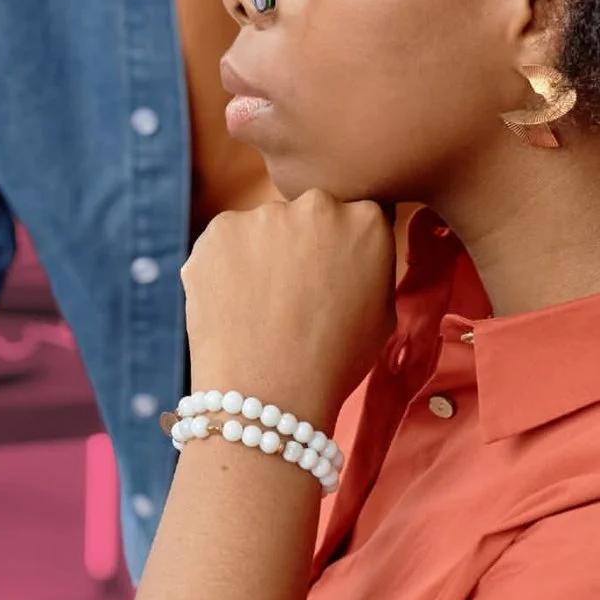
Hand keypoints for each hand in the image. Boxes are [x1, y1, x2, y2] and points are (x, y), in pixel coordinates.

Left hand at [181, 190, 396, 425]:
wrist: (268, 394)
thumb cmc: (334, 362)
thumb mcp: (382, 313)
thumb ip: (369, 265)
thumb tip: (350, 251)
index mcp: (366, 221)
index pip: (357, 217)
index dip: (343, 248)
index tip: (332, 276)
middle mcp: (317, 205)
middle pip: (310, 215)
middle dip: (304, 243)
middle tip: (293, 293)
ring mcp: (263, 215)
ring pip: (264, 228)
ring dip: (262, 254)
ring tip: (260, 306)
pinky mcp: (217, 231)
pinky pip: (226, 242)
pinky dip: (226, 266)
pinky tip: (234, 304)